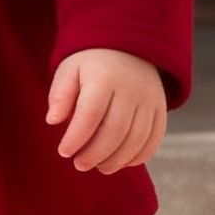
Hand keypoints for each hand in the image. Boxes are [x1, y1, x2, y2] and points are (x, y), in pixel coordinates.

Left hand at [45, 48, 169, 172]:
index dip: (76, 137)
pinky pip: (153, 139)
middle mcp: (132, 88)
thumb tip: (53, 121)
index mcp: (105, 77)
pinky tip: (120, 162)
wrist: (128, 47)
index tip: (64, 152)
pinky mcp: (161, 109)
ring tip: (98, 167)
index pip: (90, 113)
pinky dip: (138, 157)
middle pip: (115, 130)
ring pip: (136, 139)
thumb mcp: (69, 69)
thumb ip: (59, 95)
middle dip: (95, 154)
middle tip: (80, 165)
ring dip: (116, 160)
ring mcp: (150, 99)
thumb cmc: (91, 64)